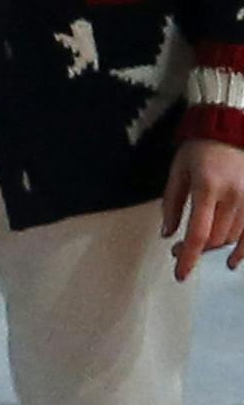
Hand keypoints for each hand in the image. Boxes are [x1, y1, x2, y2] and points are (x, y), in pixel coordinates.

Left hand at [159, 138, 243, 279]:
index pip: (199, 233)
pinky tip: (232, 262)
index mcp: (207, 188)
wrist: (229, 131)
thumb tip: (168, 234)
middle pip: (215, 239)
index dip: (189, 256)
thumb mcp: (177, 172)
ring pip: (232, 238)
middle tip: (178, 251)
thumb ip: (172, 204)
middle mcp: (232, 197)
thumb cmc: (198, 150)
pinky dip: (242, 251)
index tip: (180, 274)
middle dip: (196, 250)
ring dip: (214, 249)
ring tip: (198, 249)